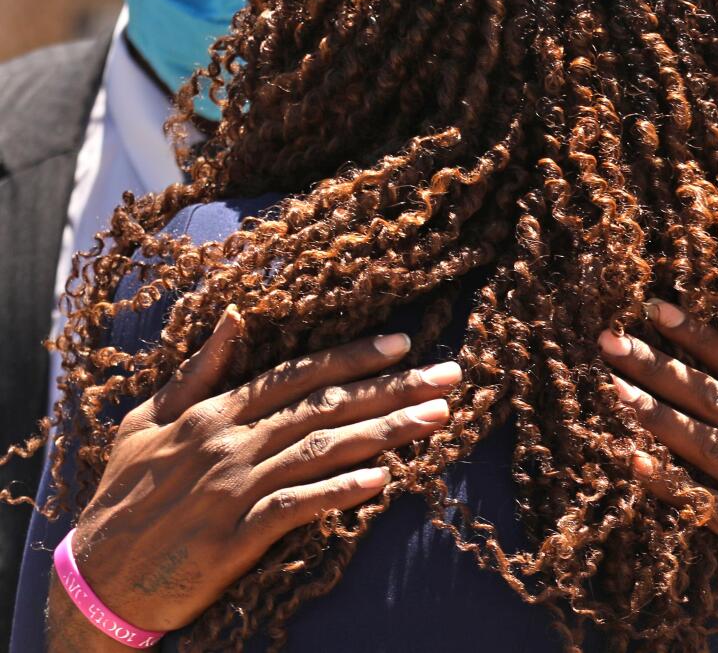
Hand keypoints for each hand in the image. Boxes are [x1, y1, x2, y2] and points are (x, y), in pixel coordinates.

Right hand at [61, 307, 460, 638]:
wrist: (93, 577)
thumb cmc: (125, 494)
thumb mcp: (149, 420)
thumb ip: (200, 370)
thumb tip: (235, 315)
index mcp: (215, 412)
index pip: (297, 375)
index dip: (352, 359)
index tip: (402, 346)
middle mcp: (230, 443)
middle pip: (325, 408)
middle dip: (392, 390)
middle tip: (448, 377)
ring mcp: (234, 489)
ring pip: (322, 451)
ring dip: (385, 433)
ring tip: (436, 419)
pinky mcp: (235, 538)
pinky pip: (297, 509)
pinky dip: (340, 493)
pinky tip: (382, 482)